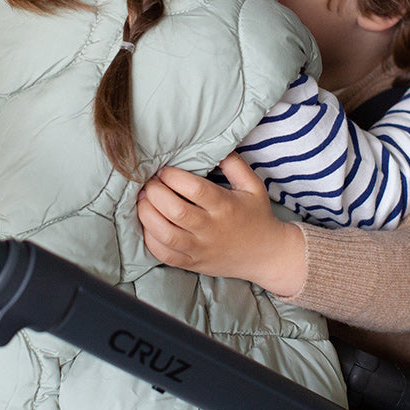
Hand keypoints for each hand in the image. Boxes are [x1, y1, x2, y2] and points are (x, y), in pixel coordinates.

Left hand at [138, 152, 306, 296]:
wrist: (265, 255)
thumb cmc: (256, 215)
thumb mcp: (253, 186)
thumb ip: (234, 164)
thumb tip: (214, 146)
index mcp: (225, 206)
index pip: (194, 189)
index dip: (173, 176)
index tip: (164, 169)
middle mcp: (211, 229)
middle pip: (175, 211)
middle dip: (155, 193)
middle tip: (149, 183)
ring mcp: (200, 249)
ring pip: (166, 234)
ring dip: (147, 214)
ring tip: (143, 200)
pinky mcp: (192, 263)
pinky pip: (165, 254)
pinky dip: (150, 239)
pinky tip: (148, 224)